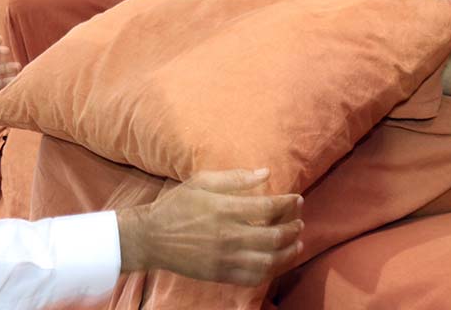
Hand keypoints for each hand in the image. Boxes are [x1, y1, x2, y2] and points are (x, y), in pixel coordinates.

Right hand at [117, 169, 303, 285]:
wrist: (151, 237)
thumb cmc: (177, 205)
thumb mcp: (202, 181)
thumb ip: (235, 178)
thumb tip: (265, 173)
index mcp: (225, 209)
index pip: (269, 207)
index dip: (288, 203)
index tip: (296, 199)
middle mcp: (229, 235)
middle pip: (274, 236)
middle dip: (293, 228)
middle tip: (299, 222)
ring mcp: (226, 258)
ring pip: (270, 261)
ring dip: (289, 252)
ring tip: (297, 243)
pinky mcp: (222, 274)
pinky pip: (255, 277)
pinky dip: (272, 270)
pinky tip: (277, 262)